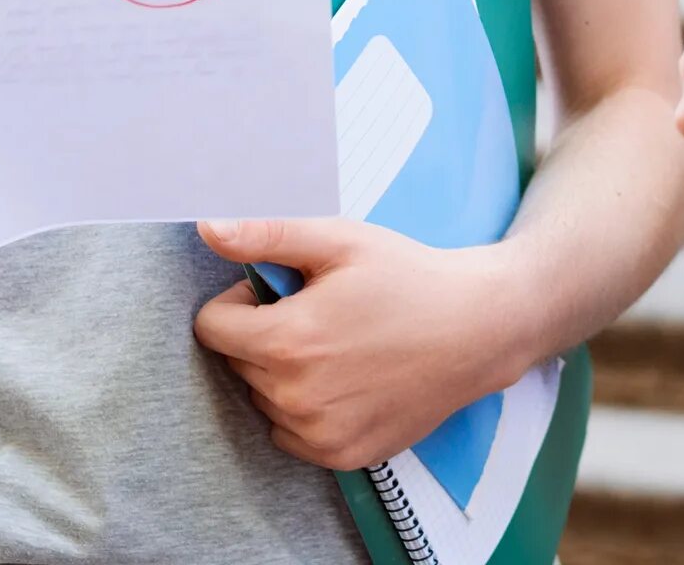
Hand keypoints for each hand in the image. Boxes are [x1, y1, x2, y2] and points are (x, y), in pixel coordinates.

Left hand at [194, 217, 531, 469]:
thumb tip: (206, 228)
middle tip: (321, 314)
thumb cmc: (408, 276)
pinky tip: (347, 379)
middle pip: (237, 362)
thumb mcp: (339, 240)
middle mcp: (294, 397)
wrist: (477, 328)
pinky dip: (305, 409)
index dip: (241, 300)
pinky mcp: (341, 455)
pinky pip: (289, 433)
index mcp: (286, 341)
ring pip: (262, 399)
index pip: (211, 327)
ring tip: (339, 346)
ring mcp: (318, 433)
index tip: (283, 290)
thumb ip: (266, 234)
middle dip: (265, 335)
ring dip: (283, 374)